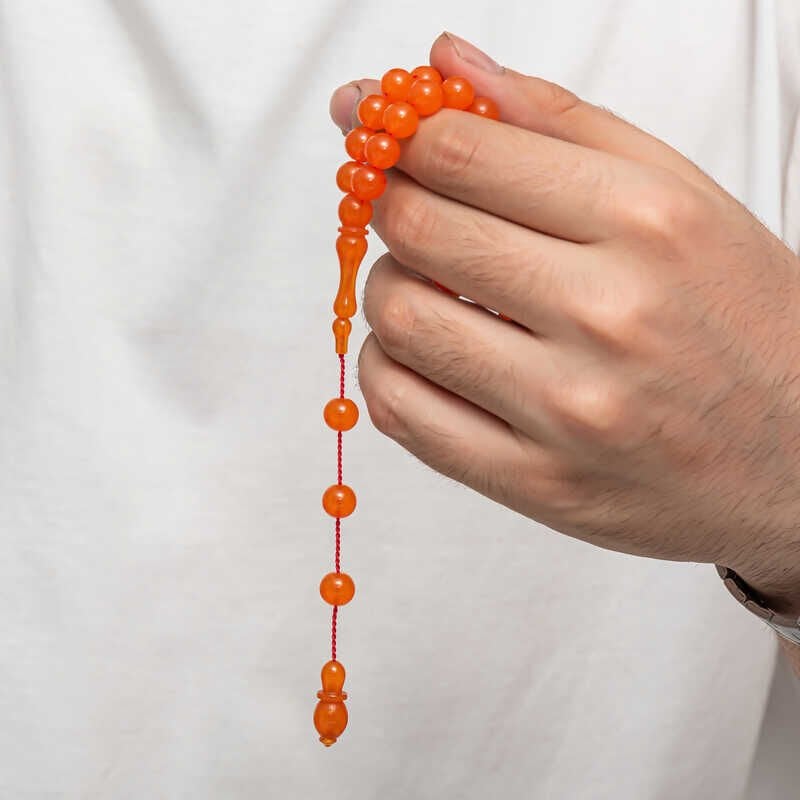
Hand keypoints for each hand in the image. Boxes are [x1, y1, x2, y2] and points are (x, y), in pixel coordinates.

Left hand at [330, 33, 799, 612]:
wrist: (797, 456)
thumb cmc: (739, 322)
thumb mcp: (678, 198)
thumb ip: (558, 123)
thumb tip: (445, 66)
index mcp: (647, 222)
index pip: (462, 154)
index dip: (400, 140)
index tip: (390, 142)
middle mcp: (608, 315)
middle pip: (416, 230)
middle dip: (390, 209)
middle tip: (408, 213)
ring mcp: (569, 411)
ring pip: (398, 321)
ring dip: (385, 291)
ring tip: (423, 288)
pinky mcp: (540, 484)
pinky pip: (404, 416)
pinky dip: (386, 372)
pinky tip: (419, 356)